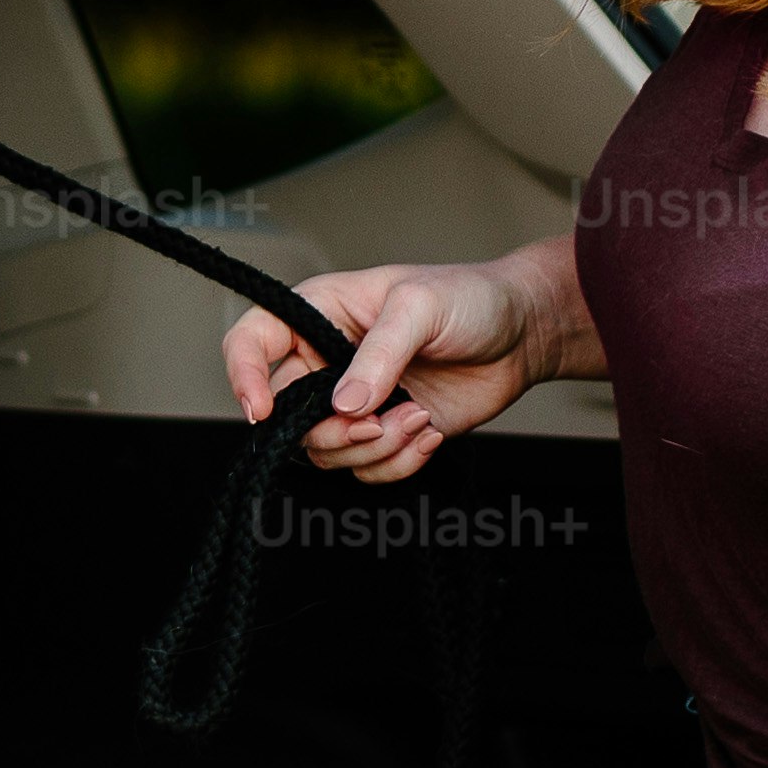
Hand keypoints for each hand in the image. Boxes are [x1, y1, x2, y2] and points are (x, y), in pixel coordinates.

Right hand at [220, 245, 581, 484]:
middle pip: (288, 416)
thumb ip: (379, 354)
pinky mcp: (385, 432)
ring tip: (417, 420)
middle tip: (372, 425)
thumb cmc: (469, 298)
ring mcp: (355, 402)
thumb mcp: (420, 306)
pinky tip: (428, 434)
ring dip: (373, 449)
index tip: (262, 409)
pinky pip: (368, 468)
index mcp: (317, 313)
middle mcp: (325, 360)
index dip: (244, 375)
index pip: (253, 341)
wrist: (523, 334)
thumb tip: (344, 405)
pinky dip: (397, 463)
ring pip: (328, 451)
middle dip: (330, 432)